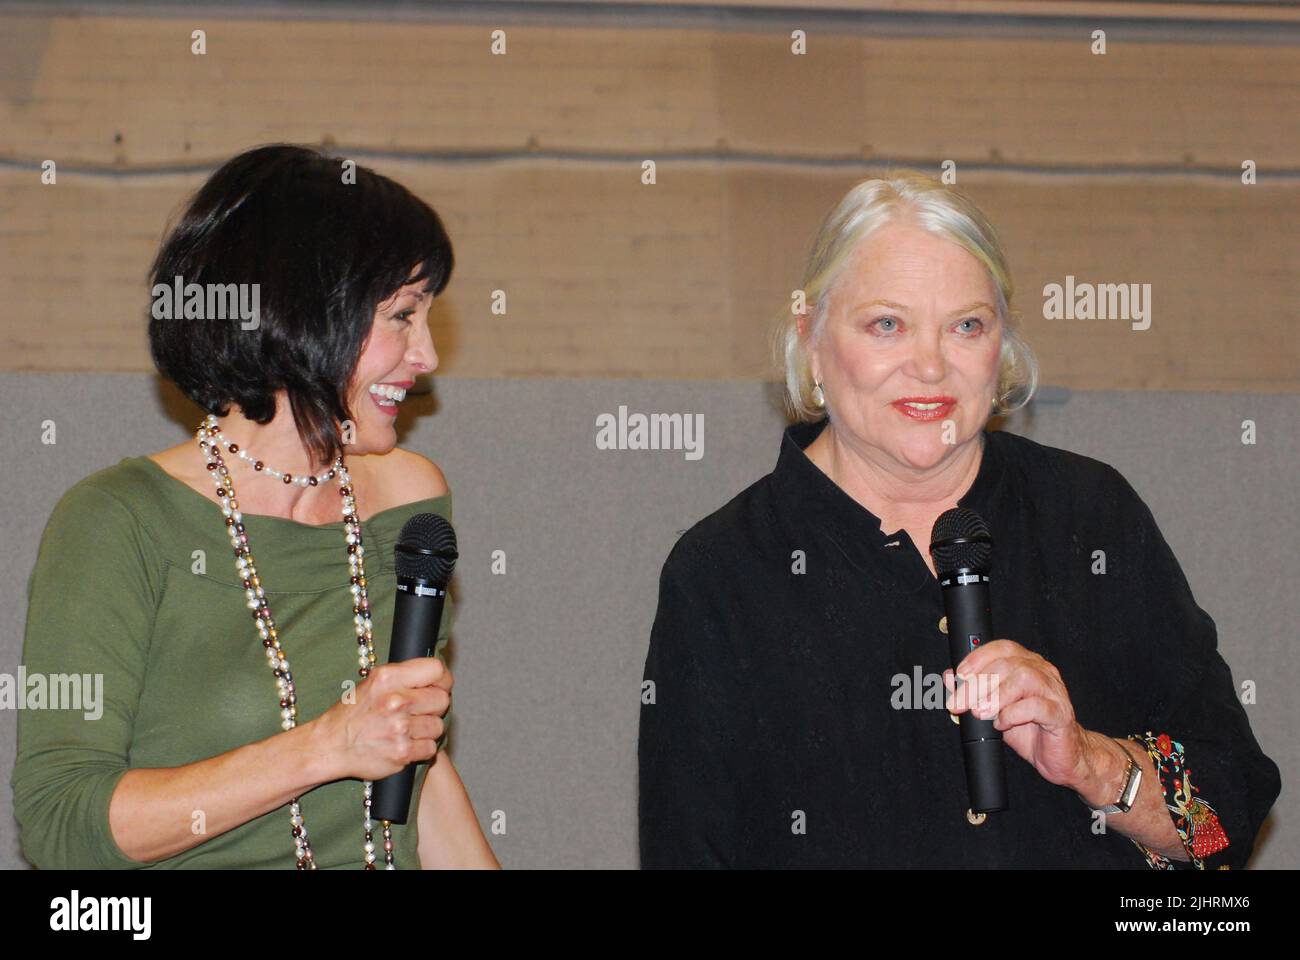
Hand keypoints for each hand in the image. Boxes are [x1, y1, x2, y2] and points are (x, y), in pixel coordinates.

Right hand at [313, 657, 453, 781]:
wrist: (330, 745)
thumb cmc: (353, 713)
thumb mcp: (373, 682)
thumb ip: (404, 676)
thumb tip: (438, 674)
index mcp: (388, 678)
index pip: (436, 669)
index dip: (442, 679)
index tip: (438, 686)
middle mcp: (395, 701)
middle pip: (442, 699)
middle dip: (434, 707)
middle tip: (418, 712)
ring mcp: (399, 728)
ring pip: (438, 726)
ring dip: (426, 730)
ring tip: (407, 729)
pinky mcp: (402, 753)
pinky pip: (430, 748)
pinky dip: (421, 749)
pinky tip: (405, 744)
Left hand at [943, 639, 1098, 793]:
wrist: (1060, 756)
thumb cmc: (1029, 730)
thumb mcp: (994, 710)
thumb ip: (973, 692)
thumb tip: (949, 677)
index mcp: (1027, 665)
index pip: (1003, 648)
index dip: (978, 657)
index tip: (959, 675)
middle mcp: (1042, 673)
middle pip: (1007, 665)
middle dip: (978, 684)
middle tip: (959, 703)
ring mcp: (1054, 692)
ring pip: (1024, 679)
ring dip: (996, 695)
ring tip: (980, 712)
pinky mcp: (1060, 714)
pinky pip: (1037, 706)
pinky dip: (1013, 714)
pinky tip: (1001, 723)